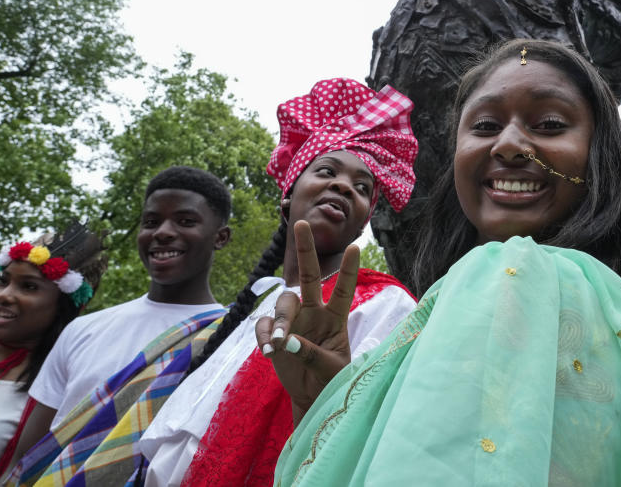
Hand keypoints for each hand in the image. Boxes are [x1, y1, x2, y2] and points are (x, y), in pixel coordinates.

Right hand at [255, 220, 358, 416]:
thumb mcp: (331, 369)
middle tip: (301, 223)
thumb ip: (312, 354)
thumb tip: (288, 341)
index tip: (356, 246)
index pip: (344, 290)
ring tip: (277, 342)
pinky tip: (269, 350)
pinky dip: (264, 335)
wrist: (313, 397)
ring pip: (283, 303)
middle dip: (306, 250)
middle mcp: (314, 313)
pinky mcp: (274, 335)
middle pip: (309, 276)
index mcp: (336, 318)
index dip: (349, 270)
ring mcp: (293, 322)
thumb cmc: (332, 380)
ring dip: (280, 320)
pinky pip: (264, 326)